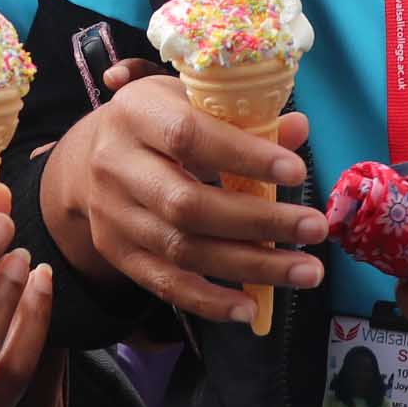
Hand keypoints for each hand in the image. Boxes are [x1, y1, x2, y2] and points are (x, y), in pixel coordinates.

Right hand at [40, 72, 327, 322]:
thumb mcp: (192, 100)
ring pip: (182, 251)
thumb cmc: (158, 121)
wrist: (91, 157)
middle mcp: (116, 164)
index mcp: (136, 112)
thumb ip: (242, 115)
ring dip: (250, 266)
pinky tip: (251, 306)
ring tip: (305, 271)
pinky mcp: (117, 253)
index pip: (189, 135)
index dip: (243, 156)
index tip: (296, 172)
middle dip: (258, 221)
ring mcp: (113, 214)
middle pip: (187, 204)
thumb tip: (297, 130)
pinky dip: (210, 301)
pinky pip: (165, 285)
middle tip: (315, 228)